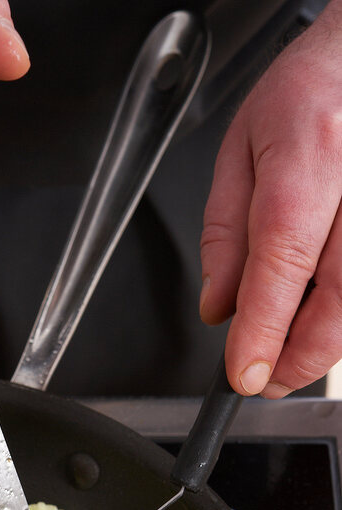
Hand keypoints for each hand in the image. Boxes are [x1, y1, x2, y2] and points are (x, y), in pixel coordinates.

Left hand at [199, 0, 341, 396]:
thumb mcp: (240, 152)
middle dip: (298, 357)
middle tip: (264, 377)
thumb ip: (225, 234)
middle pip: (340, 299)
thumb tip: (219, 308)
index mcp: (312, 156)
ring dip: (322, 345)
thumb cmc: (309, 92)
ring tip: (286, 351)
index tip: (244, 373)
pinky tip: (317, 317)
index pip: (283, 260)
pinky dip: (341, 317)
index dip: (263, 329)